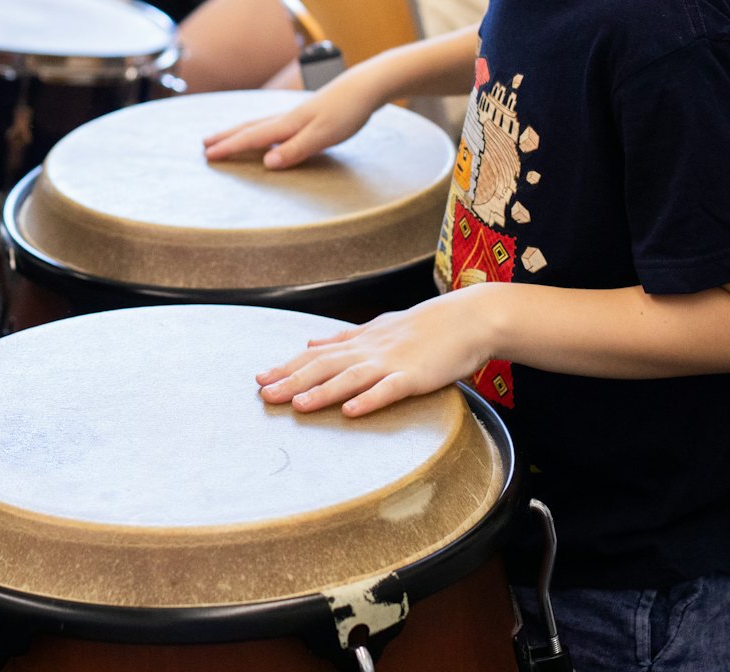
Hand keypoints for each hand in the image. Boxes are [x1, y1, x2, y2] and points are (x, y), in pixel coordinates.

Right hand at [201, 70, 383, 168]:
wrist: (365, 87)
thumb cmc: (347, 112)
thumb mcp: (323, 136)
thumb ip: (296, 150)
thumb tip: (267, 163)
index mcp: (288, 125)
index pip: (252, 138)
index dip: (230, 148)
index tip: (209, 156)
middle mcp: (287, 118)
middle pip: (249, 127)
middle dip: (226, 137)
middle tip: (204, 145)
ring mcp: (295, 115)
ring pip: (259, 124)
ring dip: (239, 131)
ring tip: (224, 136)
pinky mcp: (306, 115)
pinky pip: (272, 124)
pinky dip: (258, 129)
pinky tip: (263, 133)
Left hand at [255, 294, 493, 416]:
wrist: (470, 318)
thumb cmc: (427, 325)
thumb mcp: (379, 326)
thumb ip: (344, 336)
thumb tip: (310, 339)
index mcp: (361, 340)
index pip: (316, 353)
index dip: (287, 365)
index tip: (259, 377)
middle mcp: (370, 349)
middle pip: (325, 365)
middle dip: (292, 379)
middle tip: (263, 394)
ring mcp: (392, 362)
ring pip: (351, 378)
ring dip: (322, 392)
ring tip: (297, 405)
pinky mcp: (416, 376)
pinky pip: (389, 389)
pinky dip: (369, 400)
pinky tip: (351, 412)